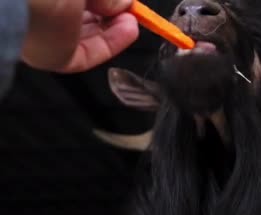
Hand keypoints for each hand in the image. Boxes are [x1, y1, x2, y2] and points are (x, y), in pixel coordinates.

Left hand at [21, 0, 138, 72]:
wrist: (23, 0)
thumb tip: (123, 2)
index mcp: (45, 0)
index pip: (80, 2)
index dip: (105, 0)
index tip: (125, 0)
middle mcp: (45, 12)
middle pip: (84, 16)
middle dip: (111, 13)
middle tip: (130, 9)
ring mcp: (50, 34)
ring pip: (88, 36)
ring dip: (116, 28)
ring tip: (133, 18)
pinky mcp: (57, 57)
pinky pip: (90, 53)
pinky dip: (114, 43)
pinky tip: (129, 29)